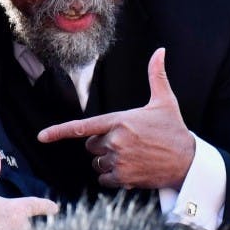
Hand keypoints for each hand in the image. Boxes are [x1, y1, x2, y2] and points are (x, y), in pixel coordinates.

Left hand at [37, 48, 194, 189]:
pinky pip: (104, 179)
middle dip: (103, 145)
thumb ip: (156, 76)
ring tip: (131, 156)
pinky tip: (130, 170)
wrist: (188, 162)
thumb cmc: (174, 130)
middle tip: (127, 142)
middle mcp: (116, 141)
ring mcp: (119, 161)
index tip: (41, 137)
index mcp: (119, 121)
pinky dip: (112, 177)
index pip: (82, 127)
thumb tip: (160, 51)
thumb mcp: (165, 101)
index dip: (59, 132)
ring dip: (108, 161)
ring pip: (97, 163)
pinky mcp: (124, 178)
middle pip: (91, 146)